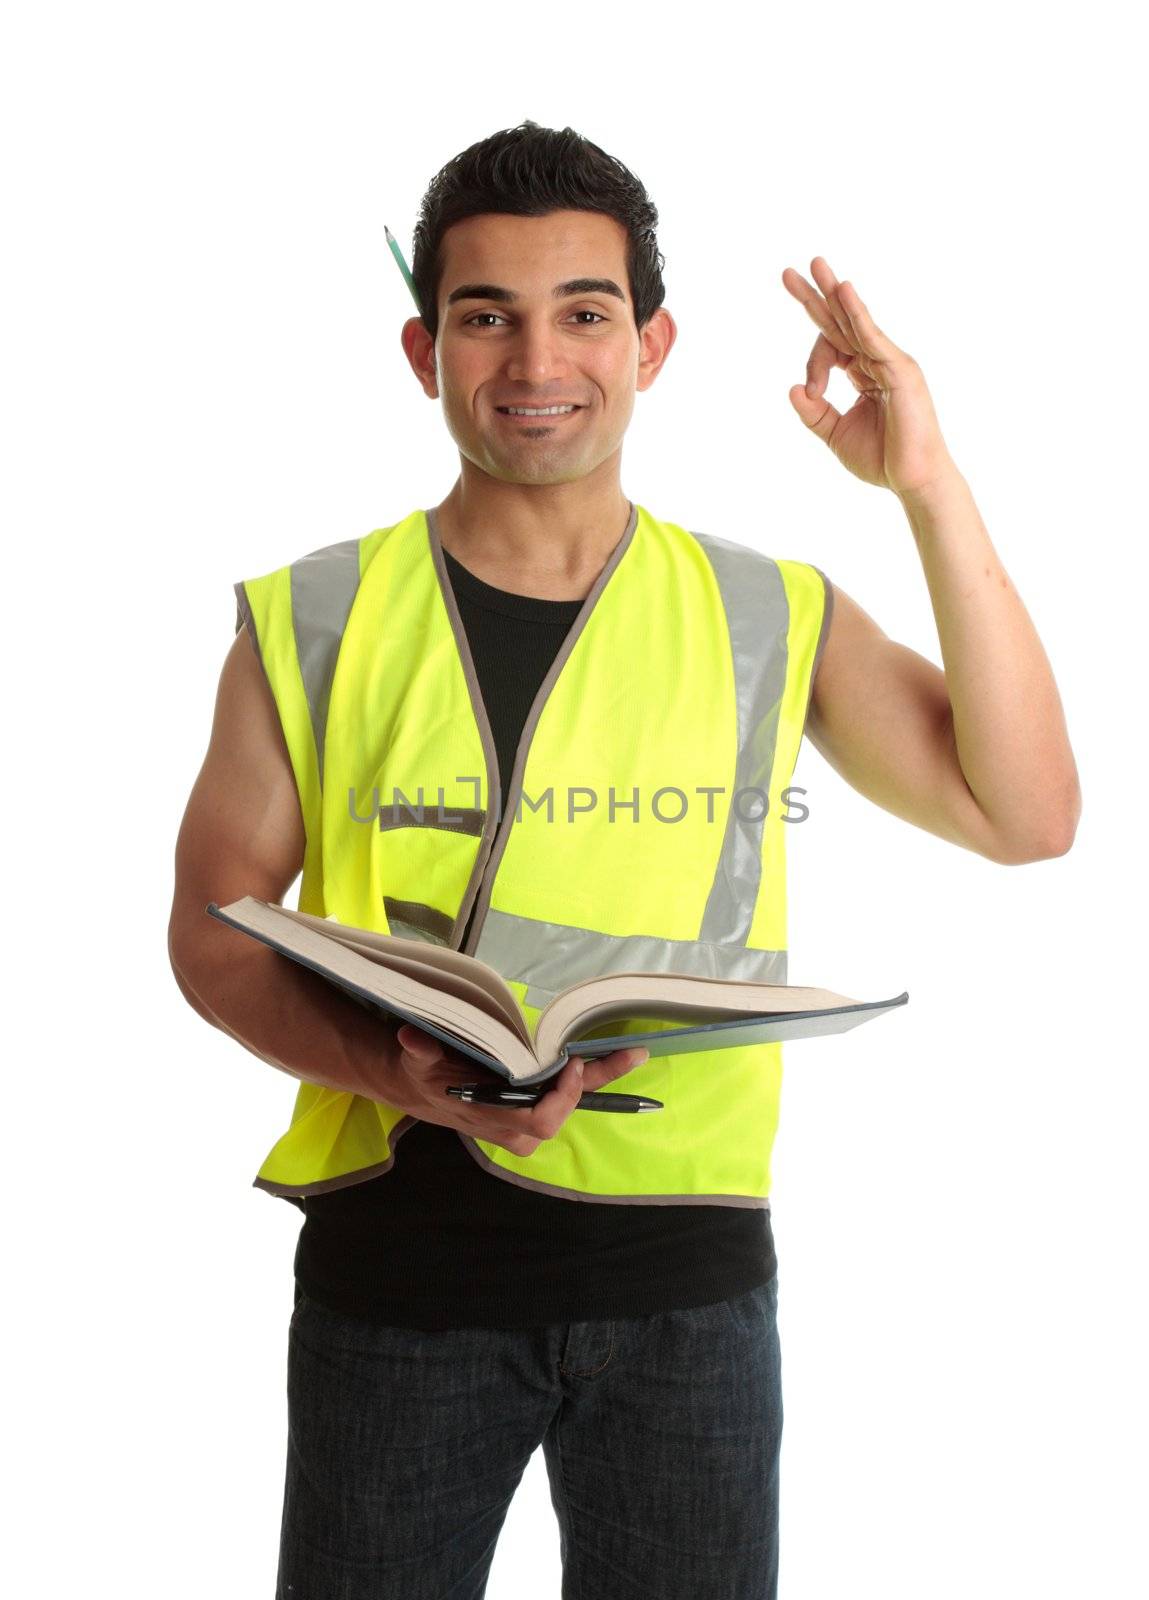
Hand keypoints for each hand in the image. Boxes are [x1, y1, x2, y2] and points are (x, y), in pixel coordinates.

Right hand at [389, 1023, 649, 1157]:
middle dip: (596, 1084)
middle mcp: (512, 1125)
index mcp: (490, 1115)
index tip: (569, 1061)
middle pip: (565, 1115)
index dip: (560, 1098)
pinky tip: (606, 1056)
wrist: (419, 1088)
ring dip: (596, 1081)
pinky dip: (584, 1079)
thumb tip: (412, 1035)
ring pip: (567, 1107)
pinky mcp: (528, 1106)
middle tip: (630, 1055)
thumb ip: (419, 1050)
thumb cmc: (423, 1074)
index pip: (539, 1122)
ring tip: (629, 1055)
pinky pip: (562, 1098)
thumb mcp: (417, 1060)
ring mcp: (522, 1119)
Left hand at [783, 256, 956, 496]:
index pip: (831, 346)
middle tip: (789, 273)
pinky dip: (858, 315)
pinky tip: (842, 292)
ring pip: (855, 322)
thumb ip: (814, 411)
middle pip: (841, 321)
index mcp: (864, 372)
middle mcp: (878, 360)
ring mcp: (891, 362)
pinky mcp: (900, 370)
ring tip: (813, 265)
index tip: (812, 392)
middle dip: (816, 296)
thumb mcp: (835, 433)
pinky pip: (873, 337)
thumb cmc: (883, 458)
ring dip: (834, 293)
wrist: (912, 480)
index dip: (814, 363)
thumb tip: (793, 388)